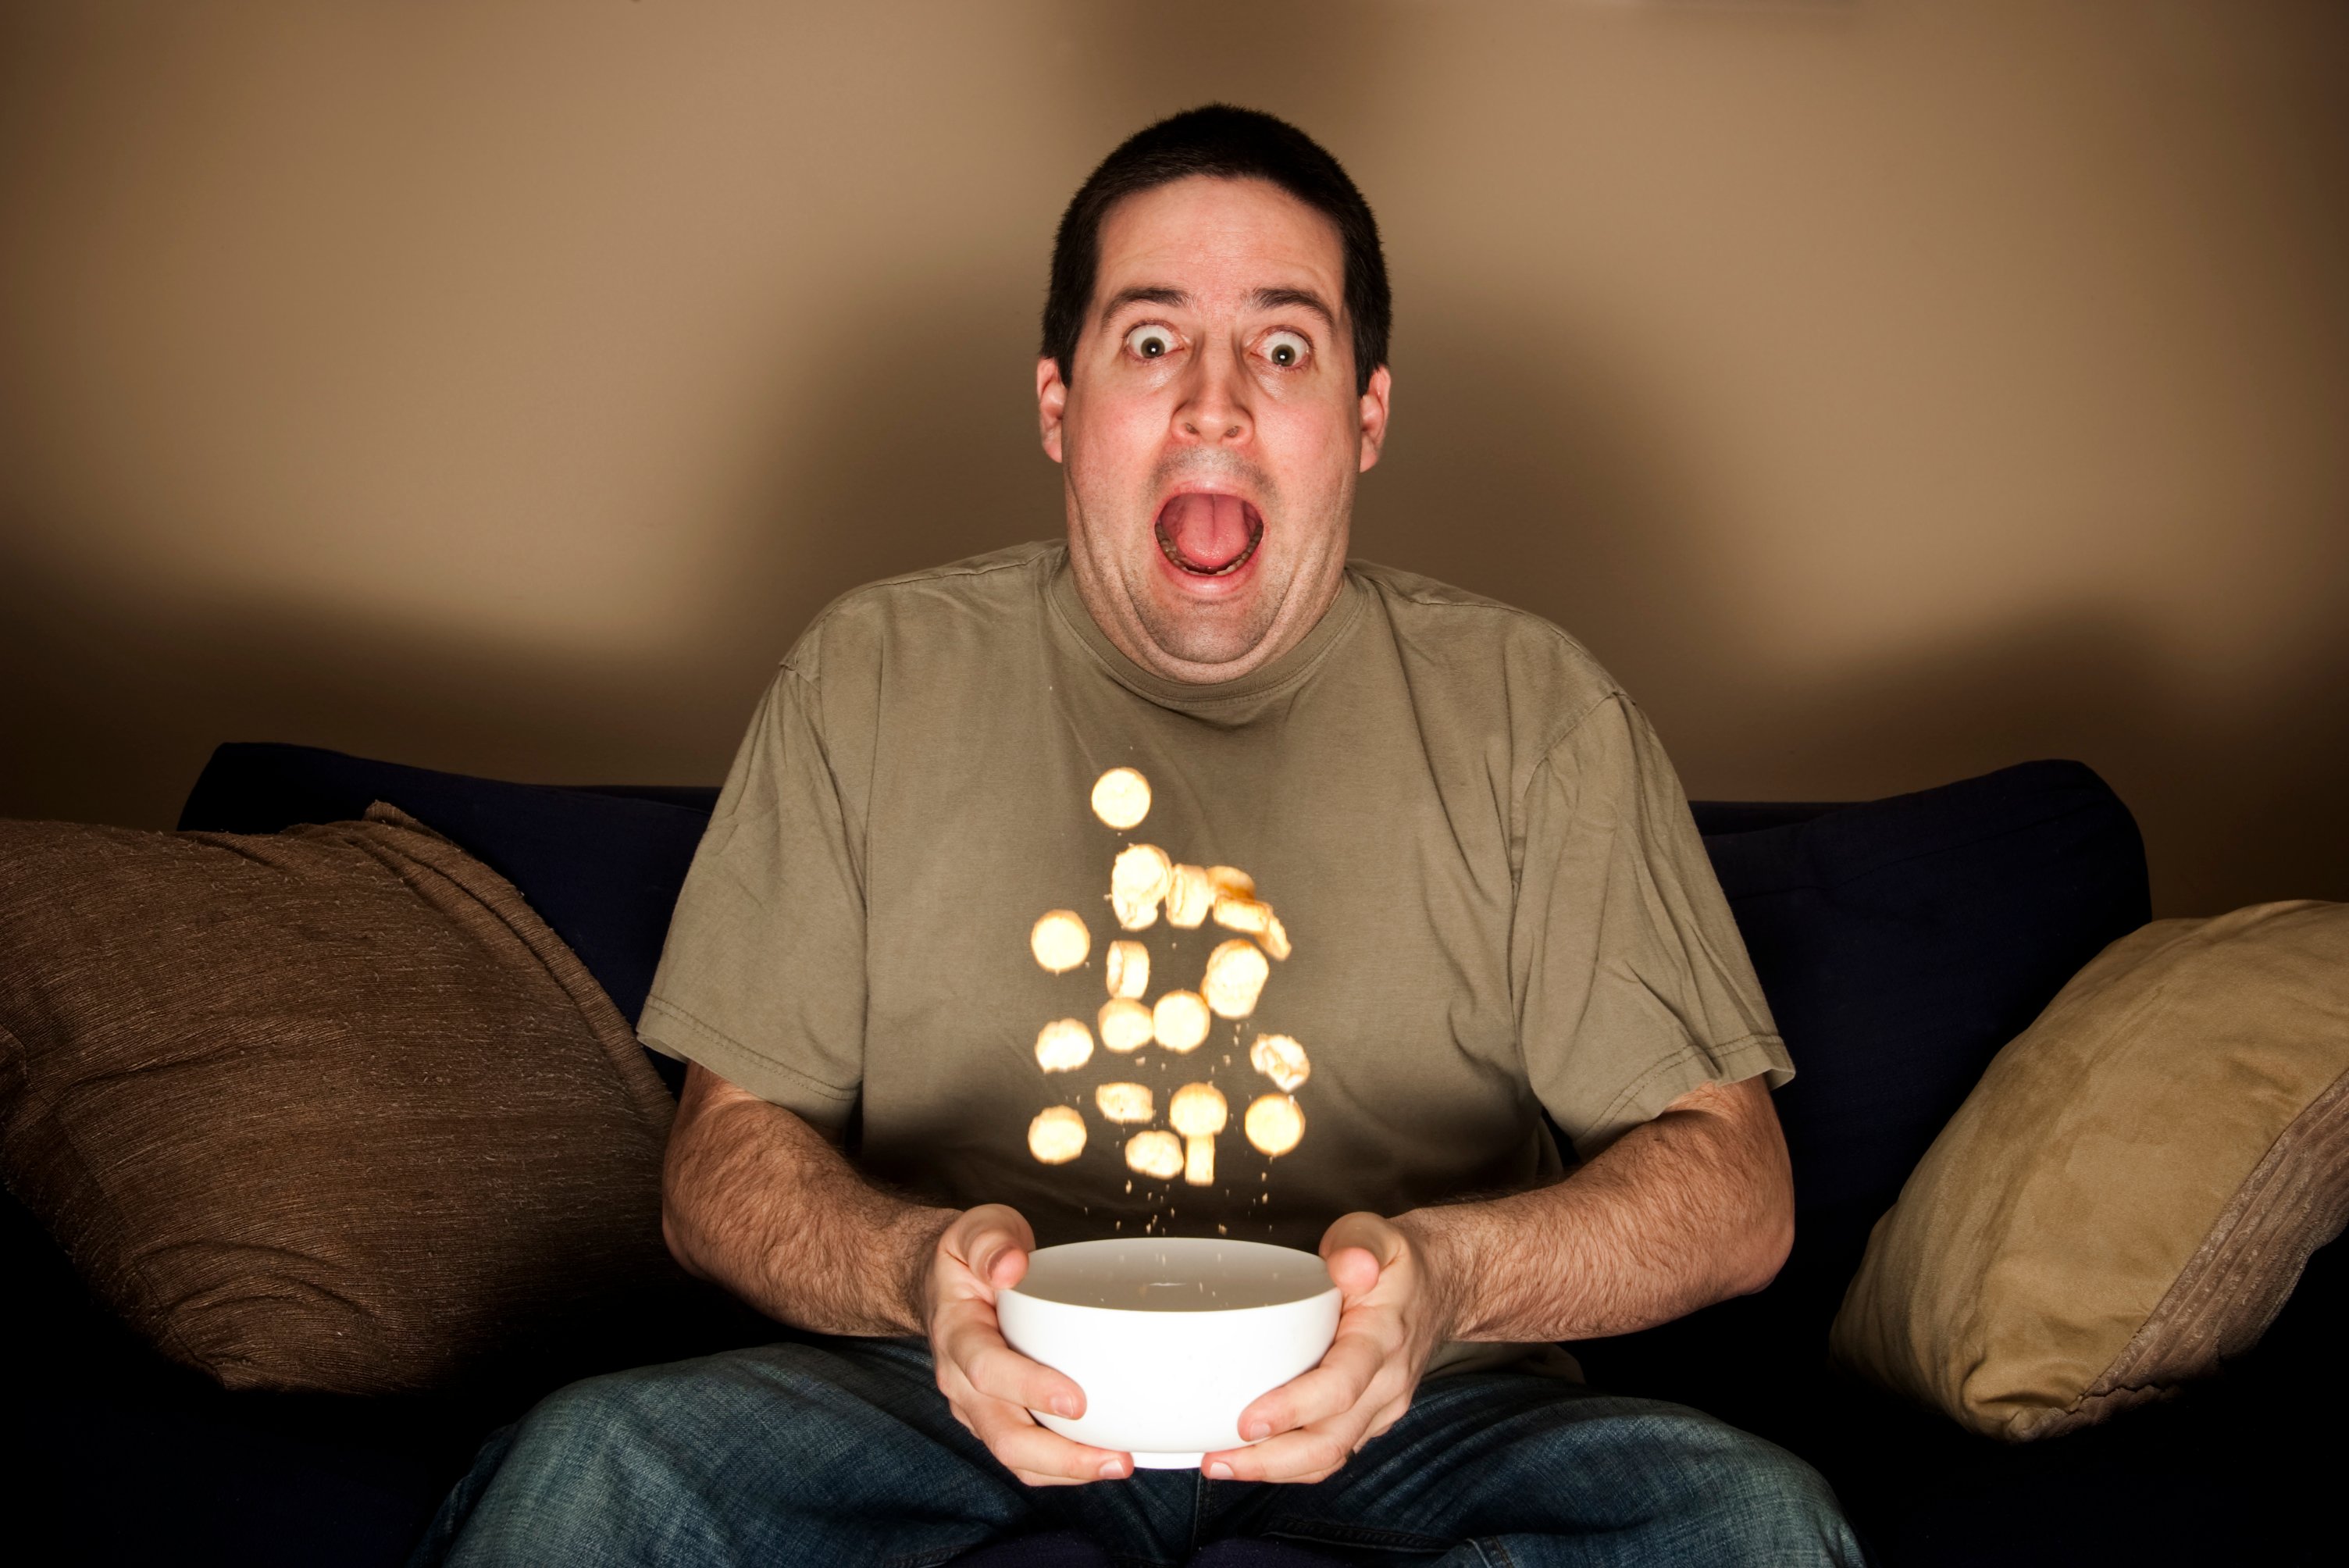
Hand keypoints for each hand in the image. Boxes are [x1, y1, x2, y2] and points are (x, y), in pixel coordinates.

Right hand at [922, 1204, 1133, 1486]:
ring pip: (1015, 1457)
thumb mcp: (975, 1230)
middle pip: (1003, 1436)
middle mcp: (961, 1382)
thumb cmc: (969, 1258)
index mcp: (956, 1334)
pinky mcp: (996, 1418)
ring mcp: (976, 1406)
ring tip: (1120, 1464)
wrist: (940, 1284)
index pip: (988, 1371)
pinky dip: (1063, 1466)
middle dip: (1061, 1456)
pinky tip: (1101, 1458)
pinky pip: (1025, 1457)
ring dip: (1068, 1470)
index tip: (1077, 1401)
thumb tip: (1011, 1266)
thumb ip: (990, 1241)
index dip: (1030, 1389)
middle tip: (1116, 1457)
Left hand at [1200, 1212, 1454, 1483]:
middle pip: (1331, 1442)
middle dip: (1271, 1460)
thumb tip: (1348, 1266)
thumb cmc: (1395, 1263)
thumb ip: (1359, 1243)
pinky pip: (1333, 1452)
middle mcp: (1386, 1383)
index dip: (1294, 1409)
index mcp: (1382, 1338)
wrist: (1441, 1286)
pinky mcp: (1370, 1418)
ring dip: (1275, 1469)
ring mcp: (1381, 1407)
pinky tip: (1252, 1457)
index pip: (1341, 1386)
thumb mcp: (1377, 1234)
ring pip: (1331, 1456)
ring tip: (1221, 1464)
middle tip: (1216, 1459)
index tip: (1248, 1421)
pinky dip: (1291, 1462)